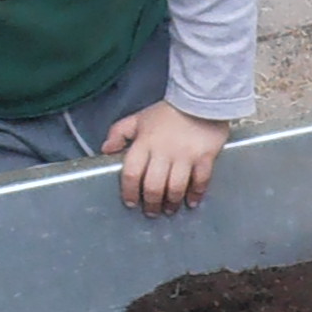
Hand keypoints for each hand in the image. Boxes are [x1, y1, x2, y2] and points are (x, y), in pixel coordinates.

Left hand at [103, 105, 228, 215]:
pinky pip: (200, 181)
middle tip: (151, 212)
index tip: (130, 202)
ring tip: (170, 210)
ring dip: (171, 203)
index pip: (131, 172)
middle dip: (151, 203)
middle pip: (153, 185)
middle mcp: (163, 152)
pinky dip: (196, 194)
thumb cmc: (168, 112)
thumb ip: (119, 132)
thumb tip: (106, 150)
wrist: (200, 99)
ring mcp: (185, 156)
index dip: (129, 191)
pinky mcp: (205, 157)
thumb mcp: (139, 118)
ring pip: (175, 187)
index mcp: (145, 143)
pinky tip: (192, 202)